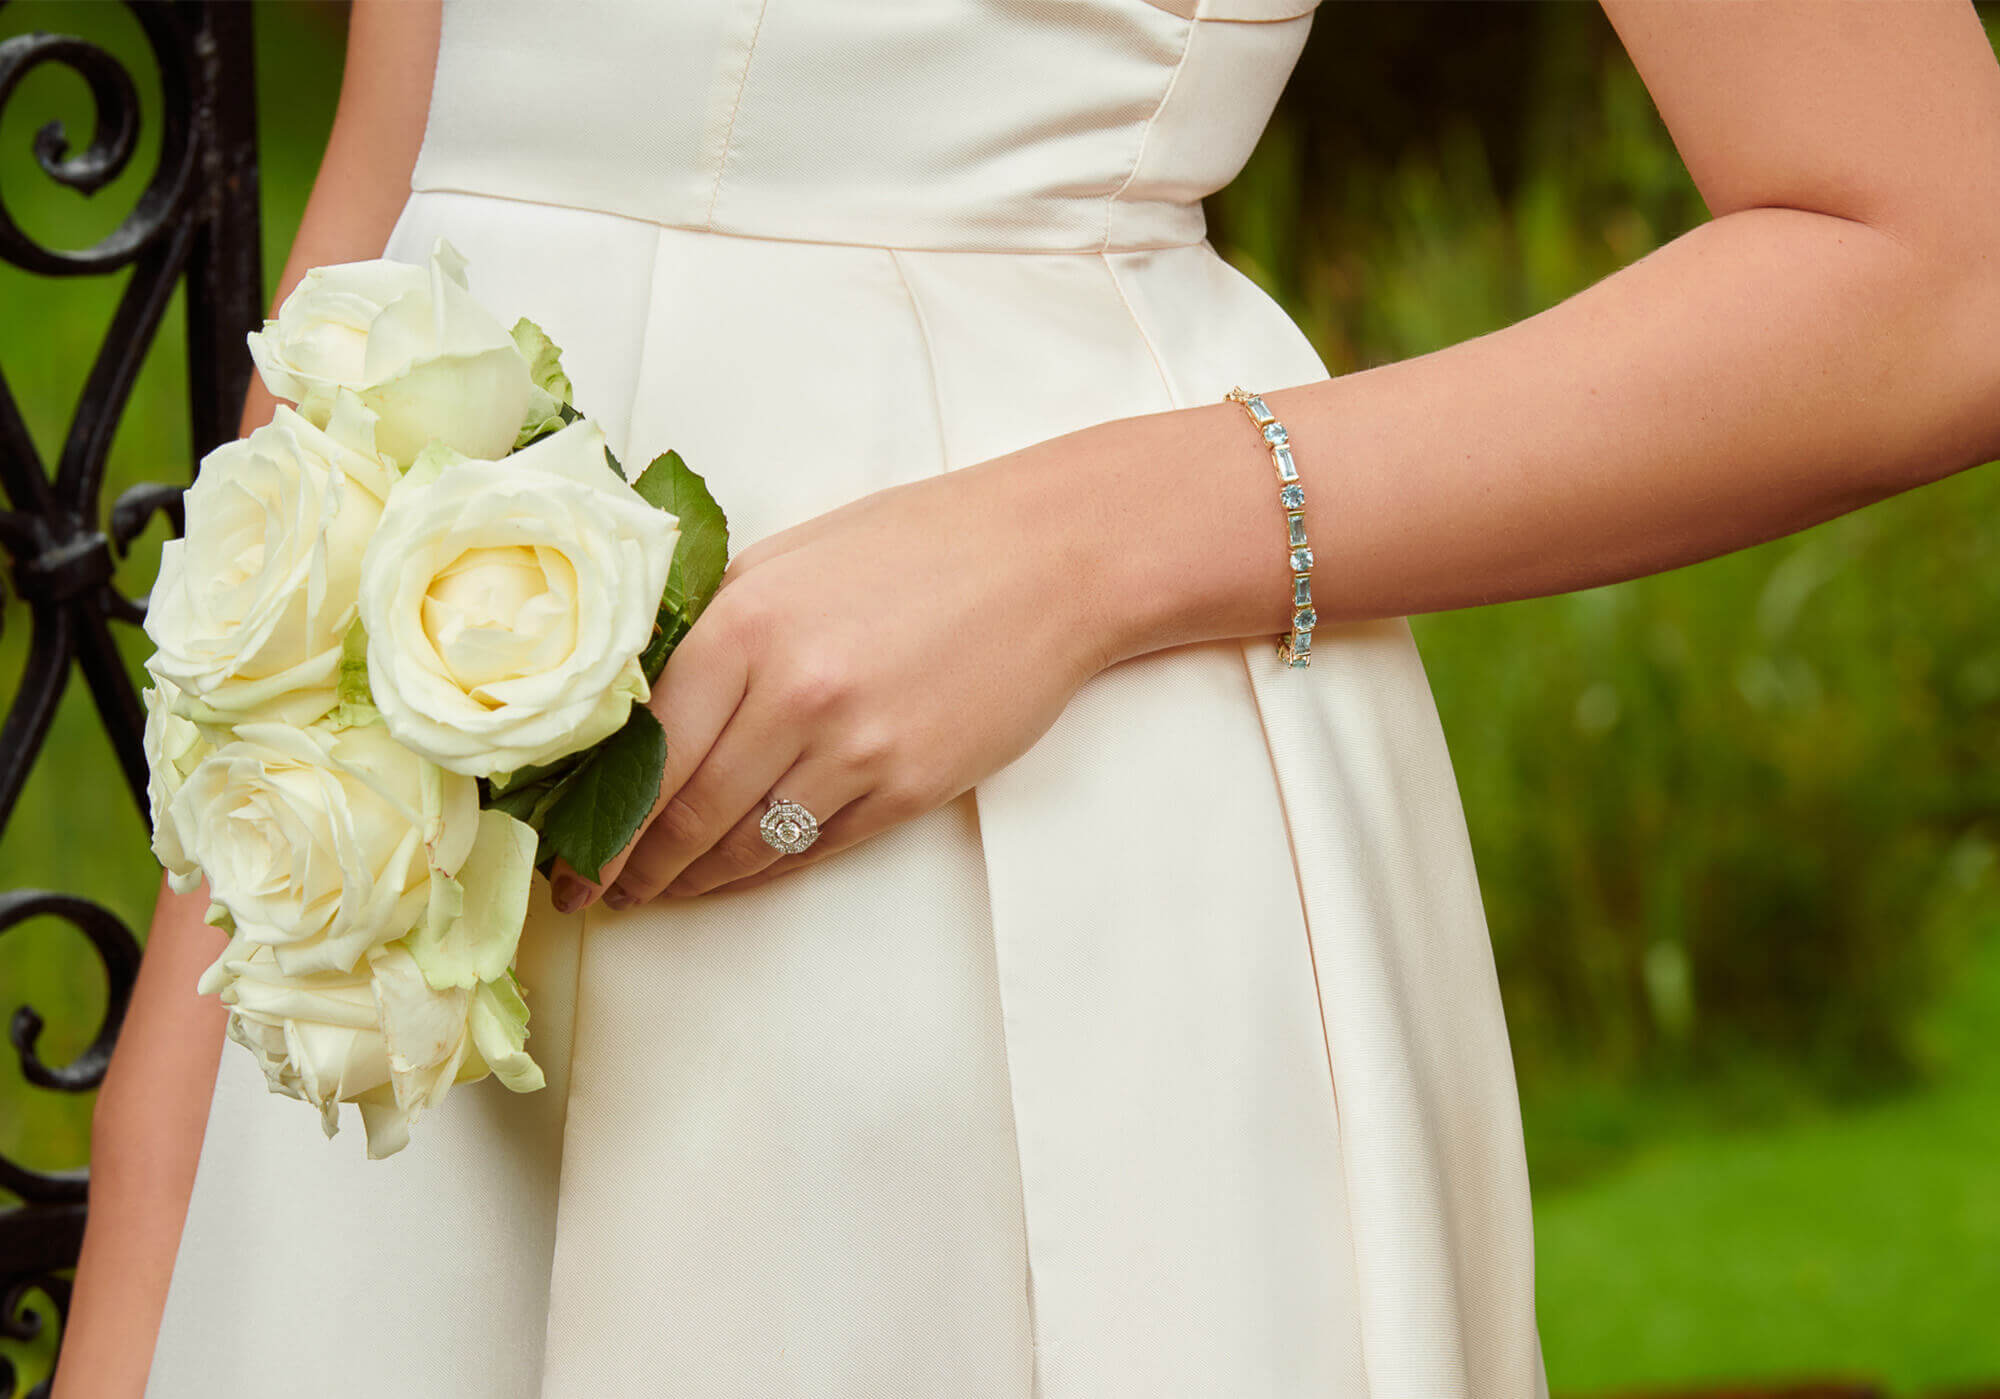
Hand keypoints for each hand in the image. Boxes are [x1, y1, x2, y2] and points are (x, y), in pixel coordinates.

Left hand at [548, 441, 1113, 907]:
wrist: (1050, 560)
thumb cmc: (917, 545)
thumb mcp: (789, 559)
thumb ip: (711, 626)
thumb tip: (636, 704)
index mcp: (746, 625)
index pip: (644, 748)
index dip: (599, 817)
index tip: (567, 852)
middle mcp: (793, 696)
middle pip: (684, 813)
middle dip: (630, 865)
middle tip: (594, 893)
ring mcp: (856, 750)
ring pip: (747, 844)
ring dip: (692, 879)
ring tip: (657, 892)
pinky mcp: (910, 788)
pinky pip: (816, 848)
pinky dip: (765, 869)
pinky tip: (736, 874)